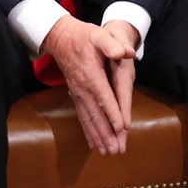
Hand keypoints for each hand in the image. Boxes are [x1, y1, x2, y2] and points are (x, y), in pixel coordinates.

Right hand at [41, 16, 137, 154]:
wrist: (61, 38)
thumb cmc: (84, 36)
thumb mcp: (99, 34)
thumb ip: (111, 44)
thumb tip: (126, 52)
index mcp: (91, 75)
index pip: (104, 96)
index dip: (112, 112)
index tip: (121, 128)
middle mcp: (83, 88)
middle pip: (96, 114)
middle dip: (106, 133)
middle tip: (116, 150)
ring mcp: (78, 94)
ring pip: (88, 120)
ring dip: (97, 137)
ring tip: (106, 152)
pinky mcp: (76, 96)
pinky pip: (82, 117)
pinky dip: (88, 132)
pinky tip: (93, 144)